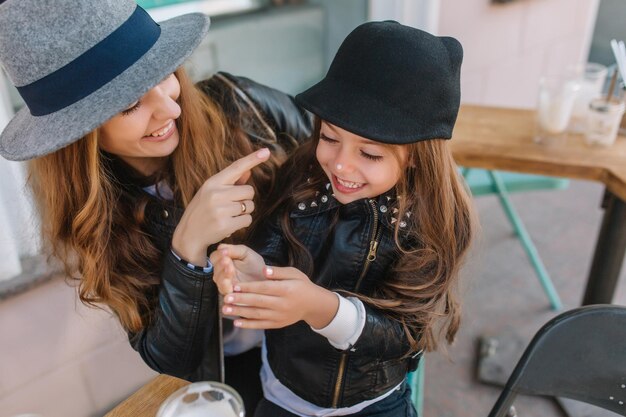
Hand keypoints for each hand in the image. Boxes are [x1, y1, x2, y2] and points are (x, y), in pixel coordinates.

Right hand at [172, 148, 269, 264]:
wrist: (188, 234)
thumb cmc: (202, 210)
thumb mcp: (211, 192)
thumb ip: (231, 182)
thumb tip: (250, 170)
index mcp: (212, 182)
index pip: (236, 167)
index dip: (253, 159)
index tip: (266, 152)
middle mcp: (216, 194)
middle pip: (249, 191)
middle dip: (246, 199)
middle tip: (231, 206)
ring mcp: (220, 210)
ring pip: (250, 206)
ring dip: (244, 211)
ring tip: (229, 215)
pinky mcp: (225, 225)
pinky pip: (247, 219)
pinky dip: (243, 223)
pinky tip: (230, 224)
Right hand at [209, 244, 265, 294]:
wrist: (267, 278)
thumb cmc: (255, 265)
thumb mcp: (246, 253)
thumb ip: (233, 249)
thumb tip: (221, 247)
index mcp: (224, 261)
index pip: (214, 257)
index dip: (218, 255)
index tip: (225, 253)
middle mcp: (222, 273)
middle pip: (215, 269)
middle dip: (221, 265)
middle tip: (227, 261)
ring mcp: (225, 283)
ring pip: (219, 280)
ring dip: (223, 274)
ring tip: (230, 269)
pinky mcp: (230, 293)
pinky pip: (225, 290)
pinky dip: (226, 286)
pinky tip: (229, 282)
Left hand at [222, 266, 338, 329]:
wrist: (313, 304)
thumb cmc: (302, 285)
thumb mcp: (294, 273)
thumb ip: (278, 272)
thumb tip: (263, 269)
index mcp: (287, 289)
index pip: (264, 288)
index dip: (249, 287)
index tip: (235, 285)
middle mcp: (283, 304)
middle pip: (259, 302)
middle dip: (241, 300)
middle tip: (226, 298)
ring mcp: (280, 316)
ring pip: (257, 315)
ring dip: (240, 313)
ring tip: (225, 310)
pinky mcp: (278, 324)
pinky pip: (261, 325)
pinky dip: (248, 325)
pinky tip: (236, 322)